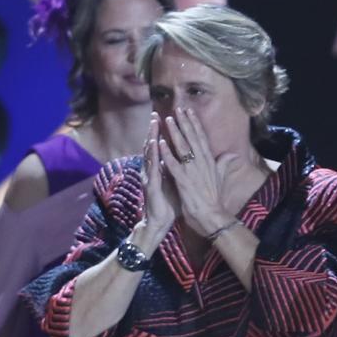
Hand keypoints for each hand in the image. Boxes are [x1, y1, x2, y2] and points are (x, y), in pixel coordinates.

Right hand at [140, 114, 177, 234]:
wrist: (161, 222)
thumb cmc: (169, 203)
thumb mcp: (178, 182)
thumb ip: (180, 169)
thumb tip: (186, 158)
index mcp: (161, 168)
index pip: (161, 147)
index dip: (164, 133)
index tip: (169, 118)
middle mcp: (153, 170)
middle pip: (153, 146)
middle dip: (154, 130)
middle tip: (156, 113)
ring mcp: (150, 176)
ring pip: (150, 153)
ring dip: (151, 137)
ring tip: (154, 122)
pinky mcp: (150, 184)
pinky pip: (152, 167)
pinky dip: (152, 155)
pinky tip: (153, 144)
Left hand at [159, 107, 239, 235]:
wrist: (212, 216)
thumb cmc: (214, 198)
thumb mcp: (220, 178)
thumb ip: (224, 163)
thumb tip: (233, 154)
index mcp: (209, 161)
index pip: (201, 138)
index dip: (195, 124)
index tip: (189, 111)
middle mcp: (202, 163)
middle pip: (192, 138)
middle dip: (184, 123)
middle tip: (177, 108)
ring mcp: (192, 171)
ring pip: (182, 148)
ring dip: (175, 133)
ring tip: (168, 120)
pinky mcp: (184, 181)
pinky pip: (173, 164)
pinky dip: (167, 153)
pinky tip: (160, 143)